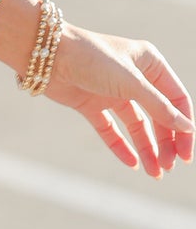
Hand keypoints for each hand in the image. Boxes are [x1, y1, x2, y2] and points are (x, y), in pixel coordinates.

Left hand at [45, 24, 193, 177]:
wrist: (46, 55)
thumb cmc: (92, 58)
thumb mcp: (131, 83)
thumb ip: (159, 107)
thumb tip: (187, 128)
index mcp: (149, 63)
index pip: (176, 99)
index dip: (183, 127)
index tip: (186, 153)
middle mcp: (133, 77)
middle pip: (158, 115)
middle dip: (165, 142)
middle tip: (168, 167)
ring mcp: (112, 91)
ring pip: (136, 125)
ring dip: (147, 148)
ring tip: (155, 173)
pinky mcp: (91, 103)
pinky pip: (111, 129)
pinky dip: (121, 146)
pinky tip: (132, 163)